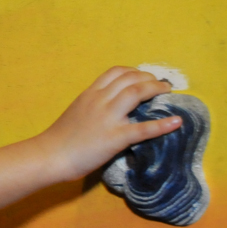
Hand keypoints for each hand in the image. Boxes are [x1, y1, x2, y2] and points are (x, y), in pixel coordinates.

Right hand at [34, 67, 181, 182]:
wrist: (49, 155)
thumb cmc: (59, 138)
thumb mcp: (76, 111)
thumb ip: (92, 105)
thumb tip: (109, 107)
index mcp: (90, 94)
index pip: (115, 72)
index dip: (134, 71)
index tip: (143, 77)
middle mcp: (100, 100)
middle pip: (130, 78)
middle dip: (149, 78)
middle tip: (161, 85)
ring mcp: (108, 117)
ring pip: (137, 93)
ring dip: (156, 88)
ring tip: (168, 91)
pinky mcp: (115, 137)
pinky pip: (143, 128)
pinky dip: (162, 124)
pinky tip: (177, 122)